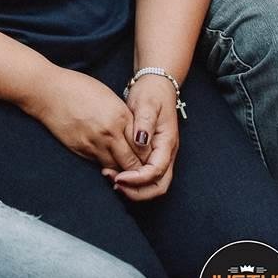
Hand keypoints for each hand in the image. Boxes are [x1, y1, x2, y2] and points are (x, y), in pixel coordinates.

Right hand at [19, 66, 143, 172]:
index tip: (150, 158)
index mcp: (120, 116)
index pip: (143, 146)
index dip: (148, 156)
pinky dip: (106, 166)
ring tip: (127, 173)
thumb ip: (124, 117)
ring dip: (122, 171)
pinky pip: (99, 164)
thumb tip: (135, 134)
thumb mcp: (109, 97)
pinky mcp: (80, 149)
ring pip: (117, 168)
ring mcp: (94, 143)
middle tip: (142, 172)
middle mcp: (110, 133)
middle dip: (139, 170)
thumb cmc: (78, 88)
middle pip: (133, 163)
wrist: (48, 91)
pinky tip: (108, 164)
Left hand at [103, 75, 177, 200]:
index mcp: (167, 144)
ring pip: (151, 185)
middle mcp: (166, 154)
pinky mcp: (150, 155)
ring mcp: (160, 156)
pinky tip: (113, 172)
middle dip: (136, 191)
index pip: (155, 172)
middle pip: (158, 186)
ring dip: (133, 188)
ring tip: (110, 178)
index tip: (118, 177)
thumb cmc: (150, 94)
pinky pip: (144, 176)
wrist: (154, 87)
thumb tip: (140, 141)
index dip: (137, 179)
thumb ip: (144, 123)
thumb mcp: (147, 104)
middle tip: (113, 183)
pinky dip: (131, 181)